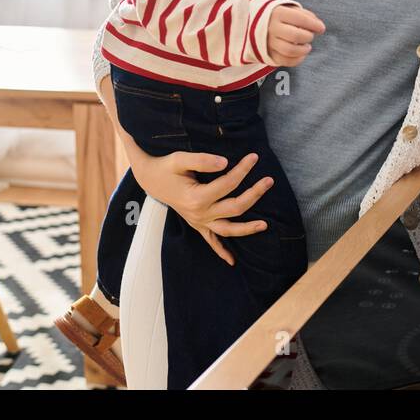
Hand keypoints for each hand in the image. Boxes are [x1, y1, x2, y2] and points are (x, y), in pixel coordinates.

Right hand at [131, 148, 275, 266]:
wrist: (150, 179)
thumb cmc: (166, 167)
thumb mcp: (180, 159)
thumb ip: (202, 160)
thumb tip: (226, 163)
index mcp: (196, 197)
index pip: (228, 183)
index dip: (243, 169)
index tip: (254, 157)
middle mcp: (199, 213)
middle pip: (235, 207)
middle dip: (255, 194)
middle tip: (270, 180)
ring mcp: (198, 221)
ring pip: (228, 229)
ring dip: (247, 228)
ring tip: (265, 225)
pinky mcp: (197, 225)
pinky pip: (211, 241)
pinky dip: (221, 251)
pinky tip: (232, 261)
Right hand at [267, 4, 324, 66]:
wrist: (257, 23)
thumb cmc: (281, 17)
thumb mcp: (291, 9)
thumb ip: (306, 15)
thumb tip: (318, 26)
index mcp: (278, 13)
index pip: (300, 19)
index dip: (314, 25)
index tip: (321, 28)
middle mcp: (272, 28)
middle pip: (295, 36)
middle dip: (308, 37)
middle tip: (310, 36)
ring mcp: (269, 42)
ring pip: (290, 50)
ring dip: (303, 50)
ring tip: (307, 46)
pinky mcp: (269, 54)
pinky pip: (285, 61)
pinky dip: (297, 59)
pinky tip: (301, 54)